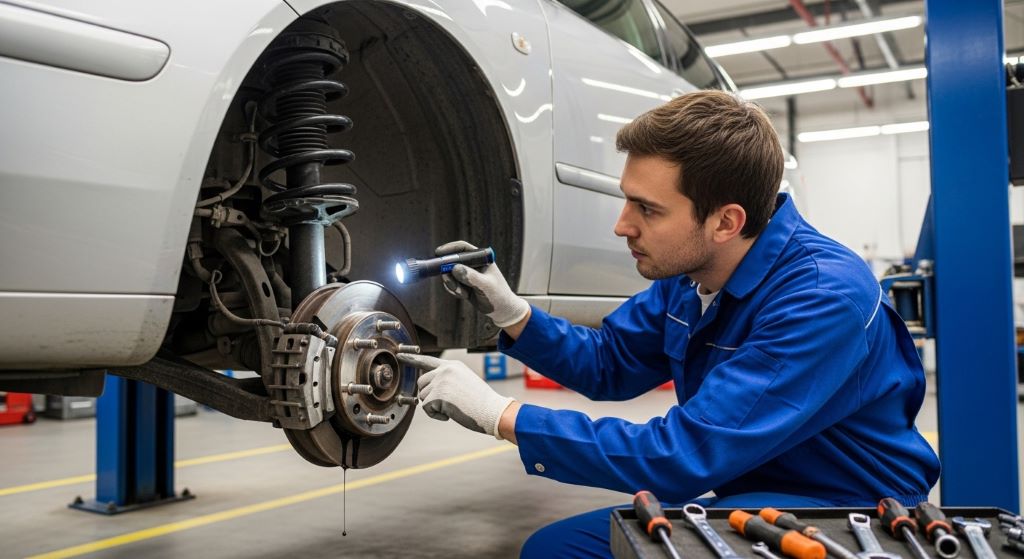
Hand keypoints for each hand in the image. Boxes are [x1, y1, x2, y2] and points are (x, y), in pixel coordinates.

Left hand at [398, 353, 514, 438]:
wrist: (491, 410)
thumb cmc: (480, 401)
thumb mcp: (464, 381)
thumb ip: (446, 380)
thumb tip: (427, 388)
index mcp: (452, 365)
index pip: (427, 360)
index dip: (411, 359)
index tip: (400, 355)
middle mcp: (445, 370)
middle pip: (421, 383)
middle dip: (429, 396)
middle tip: (448, 403)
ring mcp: (440, 381)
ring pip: (423, 397)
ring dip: (434, 406)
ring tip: (454, 407)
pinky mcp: (437, 395)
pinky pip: (427, 409)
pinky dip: (436, 415)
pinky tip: (451, 413)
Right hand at [436, 241, 529, 327]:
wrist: (502, 310)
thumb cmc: (499, 295)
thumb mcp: (486, 286)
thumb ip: (472, 277)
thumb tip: (455, 268)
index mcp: (482, 258)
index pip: (463, 248)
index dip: (449, 249)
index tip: (438, 254)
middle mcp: (473, 264)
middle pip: (452, 261)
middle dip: (447, 271)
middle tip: (449, 281)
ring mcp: (467, 274)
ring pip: (450, 274)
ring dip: (452, 284)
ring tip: (463, 292)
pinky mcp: (463, 284)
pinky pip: (451, 284)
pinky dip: (454, 290)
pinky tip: (464, 295)